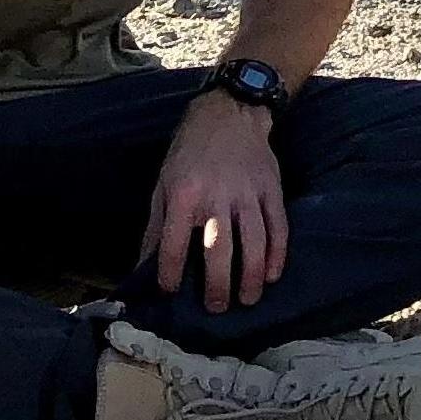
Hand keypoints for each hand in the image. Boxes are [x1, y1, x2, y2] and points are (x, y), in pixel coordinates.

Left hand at [144, 93, 289, 315]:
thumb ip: (155, 227)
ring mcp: (248, 193)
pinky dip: (277, 253)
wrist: (229, 112)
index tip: (171, 291)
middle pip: (218, 251)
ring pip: (253, 242)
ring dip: (251, 276)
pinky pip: (278, 226)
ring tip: (247, 299)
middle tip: (216, 307)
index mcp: (184, 195)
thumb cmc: (190, 152)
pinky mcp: (271, 189)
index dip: (170, 274)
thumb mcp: (162, 184)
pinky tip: (272, 274)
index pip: (173, 245)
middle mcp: (216, 196)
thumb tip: (142, 267)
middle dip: (217, 286)